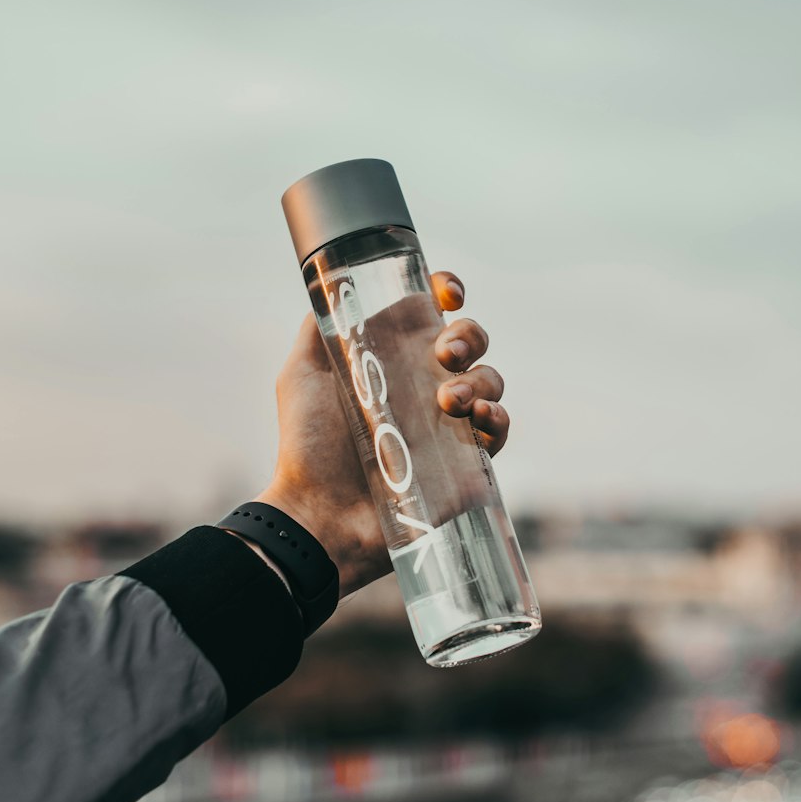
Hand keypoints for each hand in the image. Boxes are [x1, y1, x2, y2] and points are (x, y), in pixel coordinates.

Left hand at [250, 271, 509, 596]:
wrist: (320, 514)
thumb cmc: (306, 447)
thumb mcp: (301, 375)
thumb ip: (316, 330)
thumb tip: (330, 287)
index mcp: (394, 357)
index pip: (435, 312)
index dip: (448, 292)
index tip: (447, 293)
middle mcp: (425, 384)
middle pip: (472, 341)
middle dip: (469, 335)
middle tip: (444, 353)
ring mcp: (448, 423)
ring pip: (490, 380)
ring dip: (479, 380)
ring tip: (447, 402)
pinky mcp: (464, 463)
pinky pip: (499, 429)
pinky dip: (498, 418)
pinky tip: (477, 420)